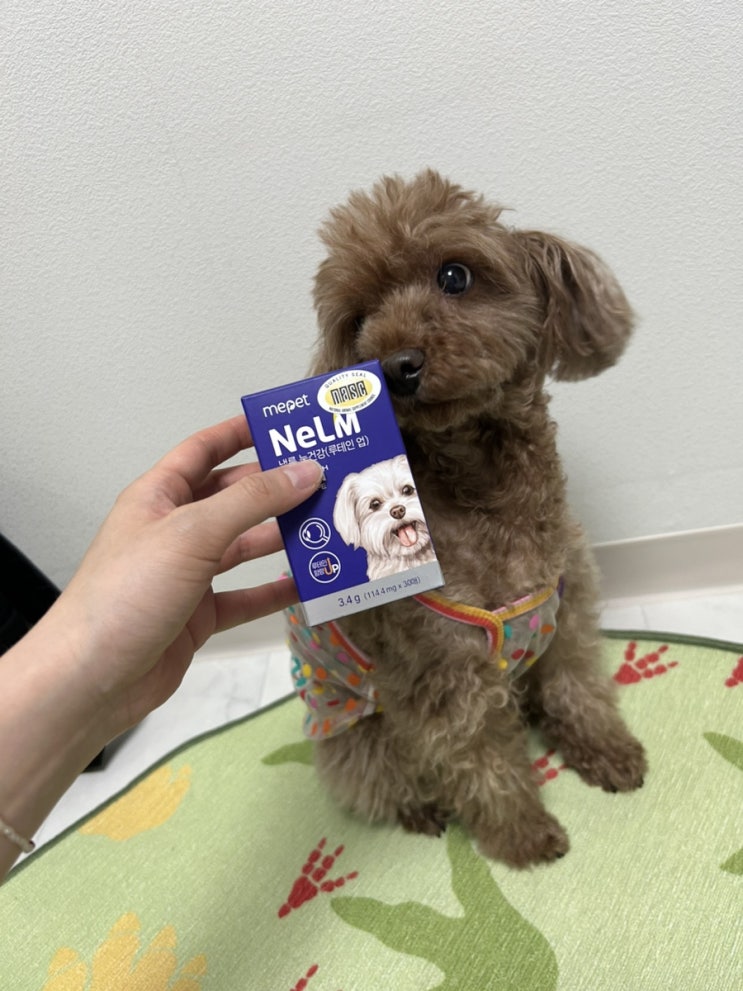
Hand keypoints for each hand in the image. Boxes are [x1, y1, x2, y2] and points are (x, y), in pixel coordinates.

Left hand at [54, 415, 322, 735]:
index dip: (240, 434)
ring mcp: (187, 574)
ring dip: (281, 538)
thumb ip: (252, 501)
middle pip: (232, 499)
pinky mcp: (199, 615)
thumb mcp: (192, 534)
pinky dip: (276, 590)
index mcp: (159, 497)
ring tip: (327, 527)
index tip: (285, 426)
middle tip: (326, 480)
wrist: (91, 679)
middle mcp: (174, 530)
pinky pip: (246, 595)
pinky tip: (309, 583)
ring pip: (243, 546)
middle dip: (275, 489)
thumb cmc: (128, 593)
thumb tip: (306, 471)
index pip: (203, 451)